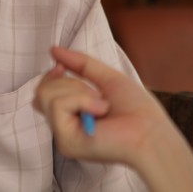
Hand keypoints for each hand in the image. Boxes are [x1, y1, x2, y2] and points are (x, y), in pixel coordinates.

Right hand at [33, 46, 167, 167]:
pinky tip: (99, 112)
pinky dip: (81, 100)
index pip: (42, 93)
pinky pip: (58, 105)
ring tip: (102, 105)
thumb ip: (80, 64)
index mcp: (73, 117)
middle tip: (97, 95)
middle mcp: (65, 128)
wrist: (152, 132)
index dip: (49, 77)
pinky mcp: (66, 142)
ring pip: (47, 95)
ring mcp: (63, 136)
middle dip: (68, 82)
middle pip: (41, 91)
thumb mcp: (106, 78)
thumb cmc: (137, 109)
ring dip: (78, 91)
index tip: (61, 67)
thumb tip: (53, 49)